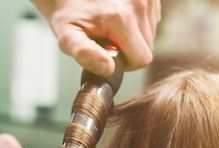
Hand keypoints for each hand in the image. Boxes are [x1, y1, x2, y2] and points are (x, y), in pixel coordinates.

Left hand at [32, 0, 161, 76]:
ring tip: (112, 27)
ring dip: (134, 36)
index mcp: (121, 18)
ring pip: (150, 34)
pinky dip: (137, 23)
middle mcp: (137, 4)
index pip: (142, 59)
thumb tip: (108, 69)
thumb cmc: (68, 14)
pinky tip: (119, 17)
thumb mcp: (68, 37)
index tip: (111, 54)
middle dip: (130, 50)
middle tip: (109, 40)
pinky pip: (151, 19)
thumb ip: (85, 55)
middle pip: (148, 47)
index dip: (126, 63)